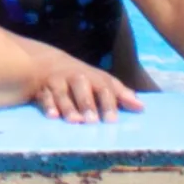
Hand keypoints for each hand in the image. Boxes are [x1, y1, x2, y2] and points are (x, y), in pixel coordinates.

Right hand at [29, 49, 143, 123]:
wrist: (47, 62)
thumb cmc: (81, 79)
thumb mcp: (100, 81)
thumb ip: (120, 94)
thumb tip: (141, 107)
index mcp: (92, 77)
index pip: (103, 87)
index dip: (109, 103)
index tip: (113, 120)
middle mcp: (75, 78)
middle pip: (82, 88)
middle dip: (87, 103)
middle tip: (92, 121)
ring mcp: (57, 82)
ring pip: (62, 93)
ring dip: (68, 107)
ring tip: (75, 121)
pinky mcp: (42, 90)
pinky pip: (44, 97)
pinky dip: (48, 106)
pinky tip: (52, 116)